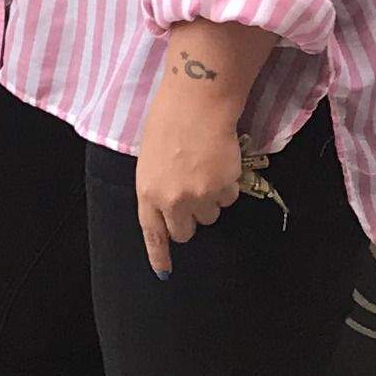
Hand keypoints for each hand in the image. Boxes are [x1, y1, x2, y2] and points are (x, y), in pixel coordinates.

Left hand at [132, 67, 247, 274]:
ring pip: (211, 215)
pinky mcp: (224, 187)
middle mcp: (173, 201)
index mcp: (147, 192)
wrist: (198, 102)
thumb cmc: (168, 121)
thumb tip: (171, 206)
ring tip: (204, 167)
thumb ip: (158, 187)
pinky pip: (228, 198)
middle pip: (186, 231)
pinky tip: (218, 161)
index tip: (164, 273)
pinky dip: (226, 185)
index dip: (159, 254)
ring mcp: (200, 196)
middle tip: (192, 193)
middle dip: (190, 218)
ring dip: (209, 199)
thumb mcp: (150, 159)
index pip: (153, 233)